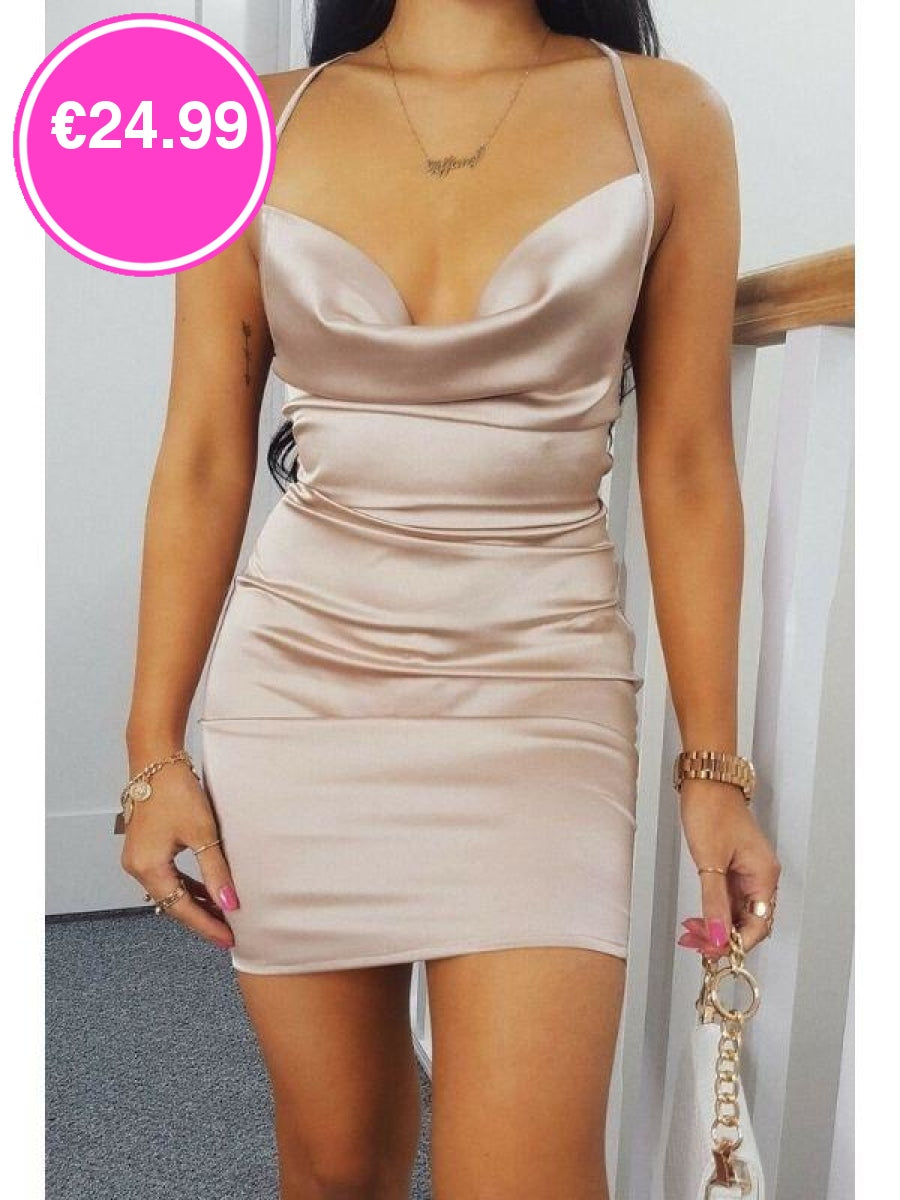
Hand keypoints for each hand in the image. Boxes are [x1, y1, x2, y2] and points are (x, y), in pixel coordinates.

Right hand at [119, 760, 238, 950]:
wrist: (156, 760)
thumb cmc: (177, 792)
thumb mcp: (202, 834)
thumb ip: (215, 872)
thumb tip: (230, 904)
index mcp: (148, 868)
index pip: (181, 909)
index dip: (206, 926)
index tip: (229, 939)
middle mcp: (137, 868)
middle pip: (173, 904)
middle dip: (202, 918)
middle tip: (230, 931)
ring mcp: (139, 858)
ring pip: (171, 891)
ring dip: (195, 902)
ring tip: (223, 913)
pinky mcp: (145, 848)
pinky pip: (167, 877)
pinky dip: (187, 886)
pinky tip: (207, 890)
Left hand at [676, 778, 780, 957]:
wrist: (705, 782)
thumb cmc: (712, 811)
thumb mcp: (710, 861)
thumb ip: (714, 902)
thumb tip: (718, 937)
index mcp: (764, 875)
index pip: (759, 925)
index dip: (737, 943)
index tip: (714, 953)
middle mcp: (761, 876)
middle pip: (751, 921)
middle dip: (727, 938)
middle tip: (700, 948)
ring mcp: (747, 871)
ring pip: (739, 911)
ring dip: (720, 926)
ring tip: (696, 936)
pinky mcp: (733, 866)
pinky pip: (729, 897)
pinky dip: (716, 910)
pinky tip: (701, 918)